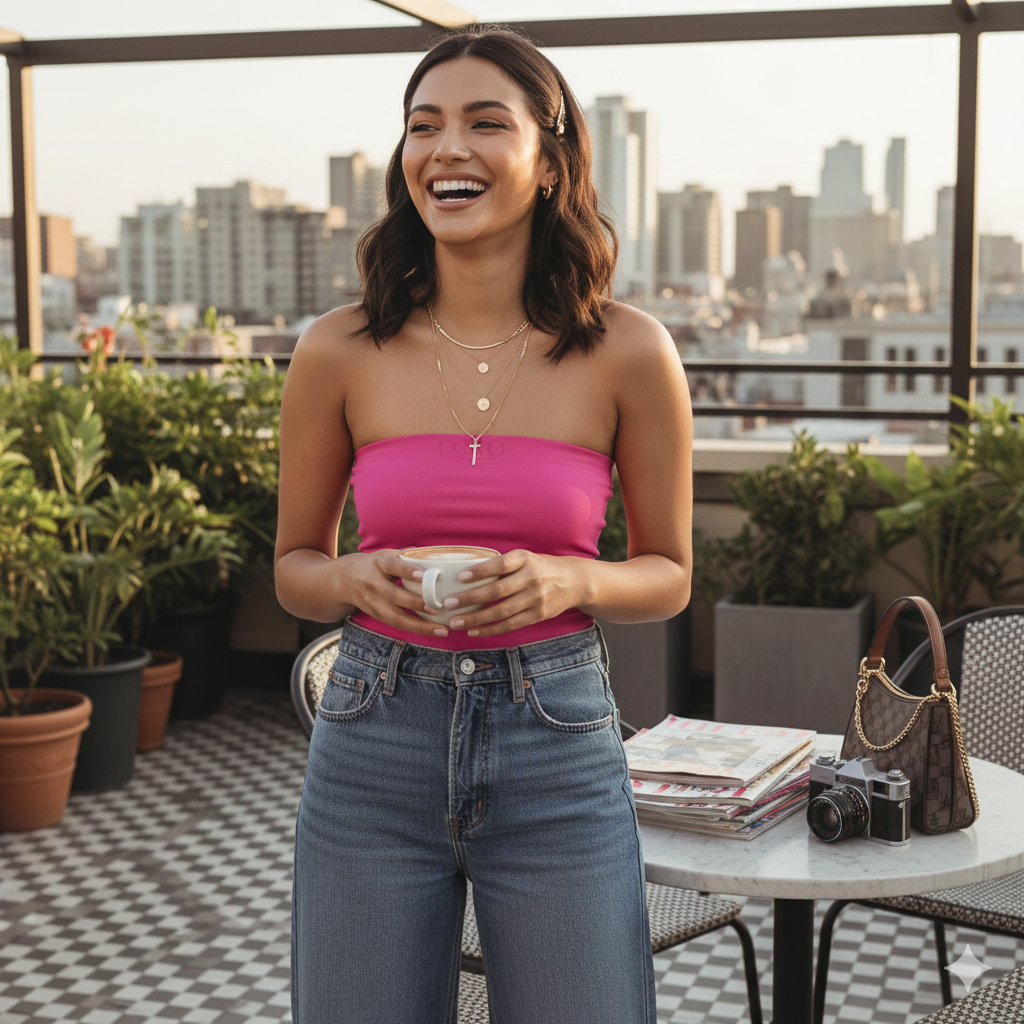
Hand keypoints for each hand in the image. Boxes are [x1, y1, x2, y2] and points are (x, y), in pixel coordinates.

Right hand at [337, 549, 456, 638]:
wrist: (343, 580)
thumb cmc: (373, 565)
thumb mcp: (385, 554)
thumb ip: (407, 554)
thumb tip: (432, 553)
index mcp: (378, 564)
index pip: (393, 566)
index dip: (407, 570)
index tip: (424, 575)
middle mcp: (373, 584)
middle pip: (393, 595)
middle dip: (416, 603)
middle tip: (437, 608)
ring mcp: (373, 602)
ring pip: (394, 617)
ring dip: (419, 625)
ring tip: (441, 629)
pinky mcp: (375, 615)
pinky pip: (395, 624)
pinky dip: (414, 629)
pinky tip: (431, 631)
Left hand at [442, 549, 586, 637]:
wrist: (574, 581)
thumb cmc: (540, 567)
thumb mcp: (525, 558)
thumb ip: (503, 565)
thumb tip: (466, 574)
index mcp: (525, 560)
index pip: (500, 565)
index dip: (480, 571)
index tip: (460, 577)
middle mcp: (531, 579)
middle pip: (497, 591)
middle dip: (470, 599)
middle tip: (449, 604)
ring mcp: (536, 599)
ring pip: (501, 612)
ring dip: (476, 619)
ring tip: (456, 622)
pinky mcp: (538, 615)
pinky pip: (510, 625)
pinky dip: (491, 629)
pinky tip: (474, 631)